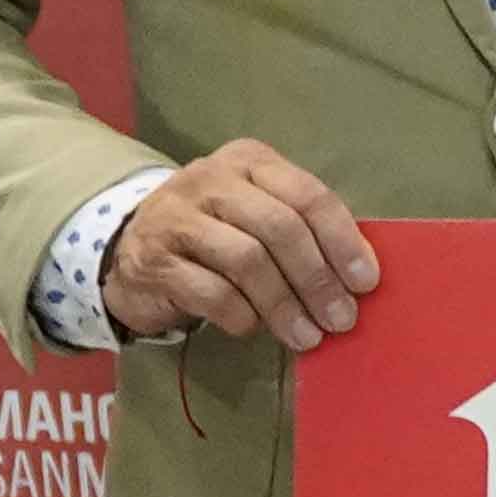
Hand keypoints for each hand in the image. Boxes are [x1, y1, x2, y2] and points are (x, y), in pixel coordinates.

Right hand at [101, 139, 377, 350]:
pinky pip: (212, 293)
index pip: (308, 196)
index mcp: (249, 161)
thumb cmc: (216, 232)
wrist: (130, 249)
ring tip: (307, 335)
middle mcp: (210, 179)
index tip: (365, 283)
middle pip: (280, 228)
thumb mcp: (258, 214)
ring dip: (285, 305)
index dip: (343, 241)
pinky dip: (242, 315)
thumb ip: (303, 231)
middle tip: (341, 318)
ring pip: (248, 260)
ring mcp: (175, 217)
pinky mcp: (153, 260)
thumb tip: (357, 279)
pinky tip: (254, 328)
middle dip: (317, 279)